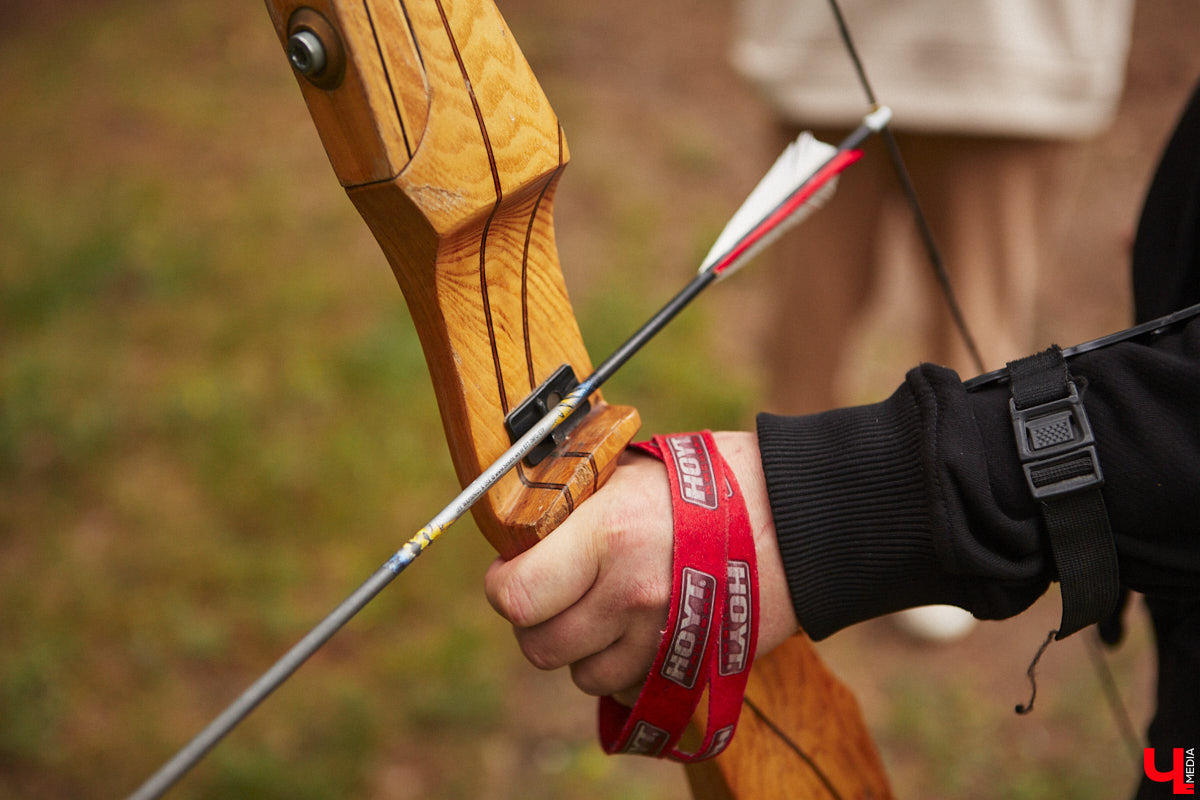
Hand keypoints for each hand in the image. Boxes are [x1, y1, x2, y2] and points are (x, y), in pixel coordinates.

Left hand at [484, 431, 799, 702]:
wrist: (803, 516)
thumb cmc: (716, 479)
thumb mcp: (635, 470)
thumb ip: (577, 503)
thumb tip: (522, 524)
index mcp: (608, 532)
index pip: (515, 594)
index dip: (503, 586)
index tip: (511, 572)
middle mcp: (629, 592)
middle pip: (541, 645)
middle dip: (538, 621)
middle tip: (556, 592)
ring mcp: (662, 635)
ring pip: (582, 674)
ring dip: (583, 649)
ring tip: (607, 608)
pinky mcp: (691, 663)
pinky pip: (627, 688)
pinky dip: (624, 668)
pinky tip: (641, 630)